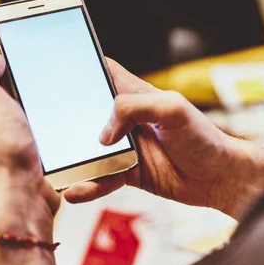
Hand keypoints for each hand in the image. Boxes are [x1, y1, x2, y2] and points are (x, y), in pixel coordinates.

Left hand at [0, 56, 59, 235]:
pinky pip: (62, 146)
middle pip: (31, 102)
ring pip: (50, 124)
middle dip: (47, 95)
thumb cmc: (4, 152)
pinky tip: (76, 137)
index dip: (21, 72)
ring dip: (62, 119)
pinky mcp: (46, 165)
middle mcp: (6, 131)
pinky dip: (69, 141)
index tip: (40, 66)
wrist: (23, 196)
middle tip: (63, 87)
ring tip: (75, 111)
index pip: (5, 84)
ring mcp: (27, 149)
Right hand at [65, 59, 263, 218]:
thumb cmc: (204, 138)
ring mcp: (126, 148)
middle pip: (87, 116)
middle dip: (66, 122)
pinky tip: (76, 192)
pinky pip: (102, 179)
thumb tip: (104, 133)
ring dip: (74, 160)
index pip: (104, 75)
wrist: (219, 178)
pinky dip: (89, 186)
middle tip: (45, 131)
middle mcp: (127, 120)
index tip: (58, 77)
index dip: (82, 72)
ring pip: (90, 152)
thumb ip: (134, 108)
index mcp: (137, 95)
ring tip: (55, 170)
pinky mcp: (128, 173)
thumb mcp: (173, 109)